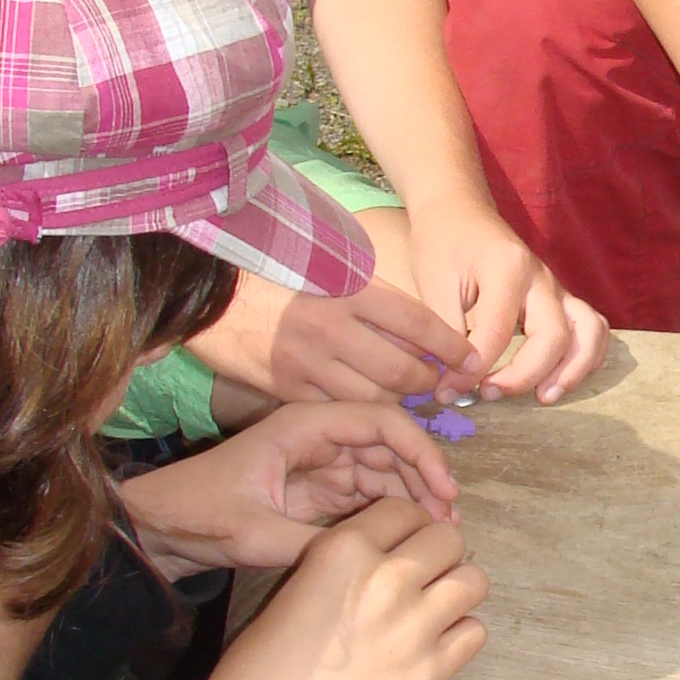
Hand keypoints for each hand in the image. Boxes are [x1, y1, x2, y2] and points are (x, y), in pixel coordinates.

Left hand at [121, 399, 457, 576]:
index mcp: (304, 426)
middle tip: (448, 523)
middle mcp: (318, 437)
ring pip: (384, 471)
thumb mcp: (254, 533)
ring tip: (438, 533)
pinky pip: (367, 494)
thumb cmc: (197, 514)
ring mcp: (320, 463)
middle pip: (389, 445)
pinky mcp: (317, 491)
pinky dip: (392, 511)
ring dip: (412, 497)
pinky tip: (411, 536)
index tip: (443, 491)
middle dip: (423, 478)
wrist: (160, 526)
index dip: (420, 451)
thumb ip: (312, 544)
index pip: (380, 421)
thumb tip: (367, 560)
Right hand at [183, 501, 487, 679]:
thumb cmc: (258, 669)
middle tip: (420, 576)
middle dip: (437, 553)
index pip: (403, 509)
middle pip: (448, 539)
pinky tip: (433, 644)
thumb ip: (345, 564)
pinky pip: (475, 632)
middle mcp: (386, 580)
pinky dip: (460, 635)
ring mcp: (415, 627)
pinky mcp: (432, 672)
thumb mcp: (295, 589)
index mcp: (342, 550)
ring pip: (473, 581)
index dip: (406, 525)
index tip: (402, 542)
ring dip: (456, 590)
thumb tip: (386, 558)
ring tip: (432, 607)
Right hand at [187, 225, 479, 404]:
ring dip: (400, 402)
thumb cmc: (278, 273)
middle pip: (404, 372)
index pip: (419, 324)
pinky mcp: (287, 390)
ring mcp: (308, 363)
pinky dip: (362, 411)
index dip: (453, 347)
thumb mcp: (331, 268)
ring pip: (376, 399)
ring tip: (407, 394)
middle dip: (431, 382)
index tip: (471, 357)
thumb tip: (424, 331)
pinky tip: (369, 404)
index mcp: (348, 290)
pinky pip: (340, 409)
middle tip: (439, 381)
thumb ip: (376, 296)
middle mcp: (331, 328)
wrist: (209, 291)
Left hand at [406, 194, 607, 400]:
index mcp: (507, 269)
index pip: (496, 333)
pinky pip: (592, 329)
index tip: (446, 390)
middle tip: (487, 394)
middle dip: (523, 376)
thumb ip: (446, 333)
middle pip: (553, 336)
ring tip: (543, 398)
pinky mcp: (561, 298)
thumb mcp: (433, 284)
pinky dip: (586, 358)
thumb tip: (452, 382)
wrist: (459, 210)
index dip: (471, 370)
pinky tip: (560, 380)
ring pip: (587, 333)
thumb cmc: (442, 244)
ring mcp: (557, 288)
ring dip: (572, 371)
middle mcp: (541, 278)